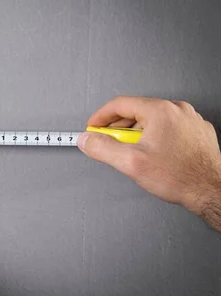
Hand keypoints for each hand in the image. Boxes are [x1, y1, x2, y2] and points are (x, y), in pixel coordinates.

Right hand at [78, 96, 220, 230]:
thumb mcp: (130, 163)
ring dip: (136, 133)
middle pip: (136, 111)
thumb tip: (87, 140)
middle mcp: (177, 110)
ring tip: (131, 152)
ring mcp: (190, 120)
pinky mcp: (197, 132)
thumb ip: (102, 148)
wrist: (210, 191)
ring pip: (153, 120)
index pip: (120, 104)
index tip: (93, 127)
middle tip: (108, 143)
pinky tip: (152, 154)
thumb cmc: (179, 177)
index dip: (100, 116)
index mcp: (160, 111)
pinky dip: (155, 136)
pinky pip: (168, 128)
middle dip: (117, 127)